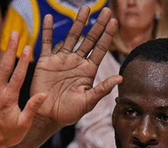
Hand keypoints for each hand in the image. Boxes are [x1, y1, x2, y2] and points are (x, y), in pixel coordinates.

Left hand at [0, 32, 47, 147]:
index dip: (24, 60)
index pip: (18, 75)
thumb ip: (33, 108)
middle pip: (4, 66)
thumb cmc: (7, 135)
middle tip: (14, 33)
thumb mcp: (24, 124)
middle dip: (10, 48)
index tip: (27, 46)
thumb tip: (44, 94)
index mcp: (9, 98)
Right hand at [31, 7, 122, 125]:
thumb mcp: (88, 102)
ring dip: (78, 23)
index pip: (100, 49)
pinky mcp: (46, 62)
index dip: (107, 35)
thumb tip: (121, 78)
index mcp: (88, 71)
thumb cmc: (68, 113)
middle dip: (98, 25)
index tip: (114, 21)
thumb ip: (102, 89)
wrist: (47, 117)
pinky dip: (47, 30)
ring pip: (71, 37)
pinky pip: (46, 43)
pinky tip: (48, 18)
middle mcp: (76, 62)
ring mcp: (61, 60)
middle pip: (89, 39)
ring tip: (85, 9)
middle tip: (107, 11)